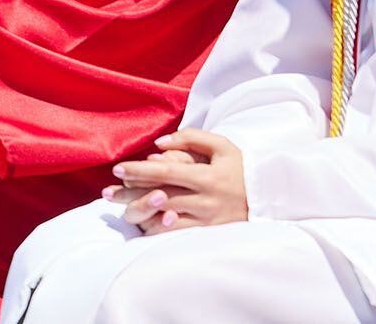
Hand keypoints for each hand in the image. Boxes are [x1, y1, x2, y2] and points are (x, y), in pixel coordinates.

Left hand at [107, 130, 247, 233]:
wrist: (269, 198)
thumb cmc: (239, 168)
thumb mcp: (221, 146)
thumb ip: (191, 138)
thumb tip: (159, 145)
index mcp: (206, 177)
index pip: (166, 173)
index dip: (139, 171)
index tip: (118, 169)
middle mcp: (205, 200)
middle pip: (160, 197)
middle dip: (131, 195)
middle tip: (106, 193)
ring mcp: (207, 221)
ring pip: (166, 220)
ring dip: (141, 215)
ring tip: (120, 209)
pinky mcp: (209, 235)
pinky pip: (179, 236)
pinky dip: (159, 231)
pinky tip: (142, 226)